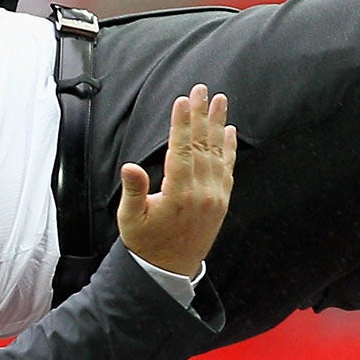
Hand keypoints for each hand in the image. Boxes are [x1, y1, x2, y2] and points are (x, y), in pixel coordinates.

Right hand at [117, 84, 235, 277]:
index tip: (183, 100)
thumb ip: (134, 191)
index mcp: (178, 195)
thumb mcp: (130, 219)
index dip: (182, 124)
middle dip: (202, 115)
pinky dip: (229, 148)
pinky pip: (227, 169)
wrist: (170, 271)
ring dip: (218, 125)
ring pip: (218, 153)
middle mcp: (201, 194)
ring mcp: (214, 198)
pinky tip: (229, 130)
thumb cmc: (145, 243)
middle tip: (203, 89)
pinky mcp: (221, 202)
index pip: (182, 150)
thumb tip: (131, 166)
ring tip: (221, 100)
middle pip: (202, 145)